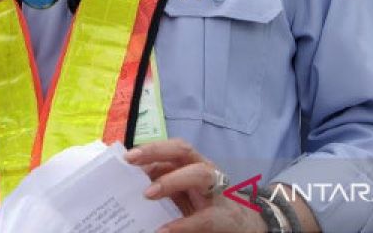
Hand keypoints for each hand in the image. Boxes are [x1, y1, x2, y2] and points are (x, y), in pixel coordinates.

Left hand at [126, 139, 266, 232]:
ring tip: (147, 194)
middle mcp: (207, 171)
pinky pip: (204, 218)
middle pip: (184, 150)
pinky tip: (163, 230)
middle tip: (131, 160)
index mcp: (195, 165)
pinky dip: (182, 224)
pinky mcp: (225, 217)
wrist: (246, 227)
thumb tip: (130, 182)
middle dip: (157, 150)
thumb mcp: (186, 191)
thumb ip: (165, 182)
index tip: (126, 156)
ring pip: (199, 174)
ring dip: (172, 180)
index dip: (151, 148)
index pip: (173, 148)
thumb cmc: (208, 206)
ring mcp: (218, 192)